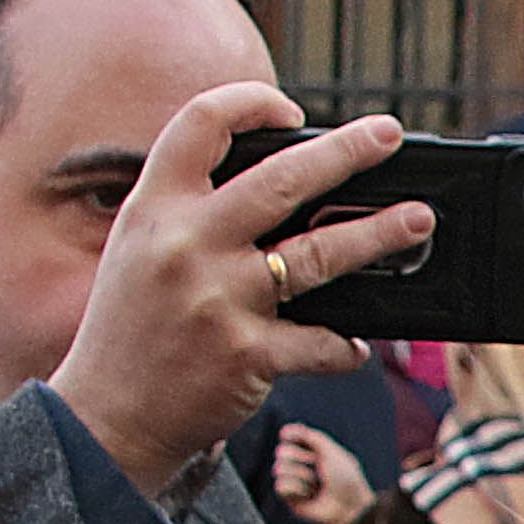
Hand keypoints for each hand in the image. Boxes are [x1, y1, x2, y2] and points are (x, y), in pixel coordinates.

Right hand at [46, 84, 437, 496]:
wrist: (105, 421)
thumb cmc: (131, 332)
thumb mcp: (138, 251)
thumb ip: (192, 212)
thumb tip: (285, 183)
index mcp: (154, 209)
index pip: (200, 124)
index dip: (251, 102)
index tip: (291, 110)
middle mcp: (185, 245)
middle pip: (282, 178)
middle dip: (347, 150)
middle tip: (389, 134)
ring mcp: (219, 299)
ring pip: (320, 253)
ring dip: (380, 233)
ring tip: (418, 219)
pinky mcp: (248, 353)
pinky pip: (321, 340)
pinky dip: (345, 343)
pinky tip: (356, 343)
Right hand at [272, 421, 379, 523]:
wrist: (349, 504)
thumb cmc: (345, 478)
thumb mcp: (330, 451)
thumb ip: (310, 437)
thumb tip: (284, 431)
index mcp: (312, 449)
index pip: (289, 436)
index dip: (291, 436)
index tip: (299, 440)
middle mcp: (300, 463)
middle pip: (281, 451)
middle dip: (300, 458)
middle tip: (318, 469)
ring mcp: (294, 479)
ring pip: (279, 468)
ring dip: (302, 475)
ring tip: (316, 485)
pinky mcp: (290, 497)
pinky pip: (280, 486)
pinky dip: (297, 488)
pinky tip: (309, 495)